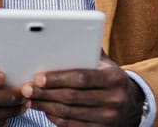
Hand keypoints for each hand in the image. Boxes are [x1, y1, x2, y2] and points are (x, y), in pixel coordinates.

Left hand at [20, 60, 143, 125]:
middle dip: (45, 93)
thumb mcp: (105, 63)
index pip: (81, 78)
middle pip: (71, 97)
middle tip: (26, 89)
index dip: (57, 78)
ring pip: (68, 113)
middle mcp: (114, 99)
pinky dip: (54, 118)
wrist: (131, 104)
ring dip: (45, 106)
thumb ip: (88, 52)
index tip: (38, 78)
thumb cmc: (110, 78)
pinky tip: (44, 109)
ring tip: (30, 99)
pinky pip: (71, 126)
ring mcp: (108, 117)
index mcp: (115, 78)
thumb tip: (60, 38)